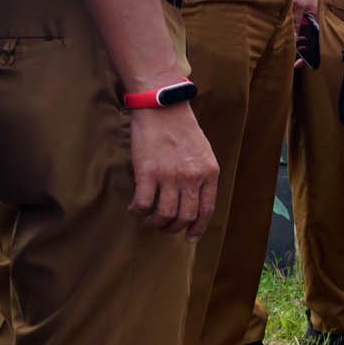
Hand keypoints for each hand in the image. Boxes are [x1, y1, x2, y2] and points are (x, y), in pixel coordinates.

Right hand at [129, 104, 218, 239]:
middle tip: (163, 228)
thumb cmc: (182, 128)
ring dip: (154, 224)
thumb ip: (202, 175)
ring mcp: (170, 176)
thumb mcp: (204, 152)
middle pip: (185, 216)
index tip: (189, 237)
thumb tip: (195, 199)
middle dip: (173, 228)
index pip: (206, 210)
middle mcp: (192, 178)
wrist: (162, 106)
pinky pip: (143, 203)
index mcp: (209, 173)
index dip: (197, 228)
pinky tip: (134, 209)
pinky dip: (138, 211)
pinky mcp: (148, 172)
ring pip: (164, 215)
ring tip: (148, 221)